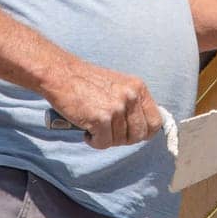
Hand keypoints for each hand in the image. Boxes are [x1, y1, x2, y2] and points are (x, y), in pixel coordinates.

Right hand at [44, 59, 161, 149]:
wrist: (61, 74)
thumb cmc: (86, 81)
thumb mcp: (119, 85)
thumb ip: (133, 103)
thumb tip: (143, 128)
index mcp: (138, 88)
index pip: (155, 122)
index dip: (144, 132)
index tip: (132, 133)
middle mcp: (130, 97)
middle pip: (139, 135)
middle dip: (124, 138)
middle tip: (109, 132)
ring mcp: (116, 108)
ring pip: (120, 141)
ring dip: (106, 138)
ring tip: (94, 126)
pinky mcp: (100, 119)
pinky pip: (103, 143)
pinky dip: (93, 141)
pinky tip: (86, 130)